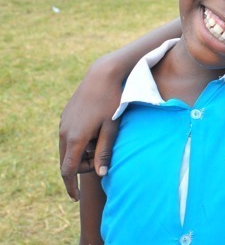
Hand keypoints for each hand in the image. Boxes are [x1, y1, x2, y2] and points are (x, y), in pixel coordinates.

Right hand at [59, 59, 121, 200]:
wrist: (102, 75)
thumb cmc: (112, 101)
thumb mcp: (112, 128)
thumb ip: (105, 151)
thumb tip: (101, 173)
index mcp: (75, 138)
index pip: (68, 170)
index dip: (71, 186)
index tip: (76, 198)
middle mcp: (64, 132)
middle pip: (67, 161)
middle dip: (81, 168)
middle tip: (100, 163)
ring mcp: (63, 123)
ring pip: (67, 149)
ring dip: (80, 154)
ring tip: (100, 145)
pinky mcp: (66, 116)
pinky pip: (68, 136)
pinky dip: (78, 143)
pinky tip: (94, 134)